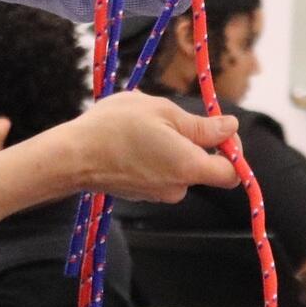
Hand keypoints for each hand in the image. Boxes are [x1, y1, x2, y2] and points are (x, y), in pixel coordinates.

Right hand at [70, 92, 236, 202]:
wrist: (73, 156)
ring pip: (179, 168)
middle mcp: (177, 187)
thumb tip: (231, 128)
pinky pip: (159, 173)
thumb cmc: (115, 128)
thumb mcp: (163, 112)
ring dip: (171, 148)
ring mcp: (156, 194)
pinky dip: (154, 158)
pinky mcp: (139, 193)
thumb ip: (201, 125)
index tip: (218, 130)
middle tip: (172, 119)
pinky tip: (132, 140)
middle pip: (203, 169)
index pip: (232, 174)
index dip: (233, 152)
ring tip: (145, 126)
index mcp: (189, 167)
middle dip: (195, 143)